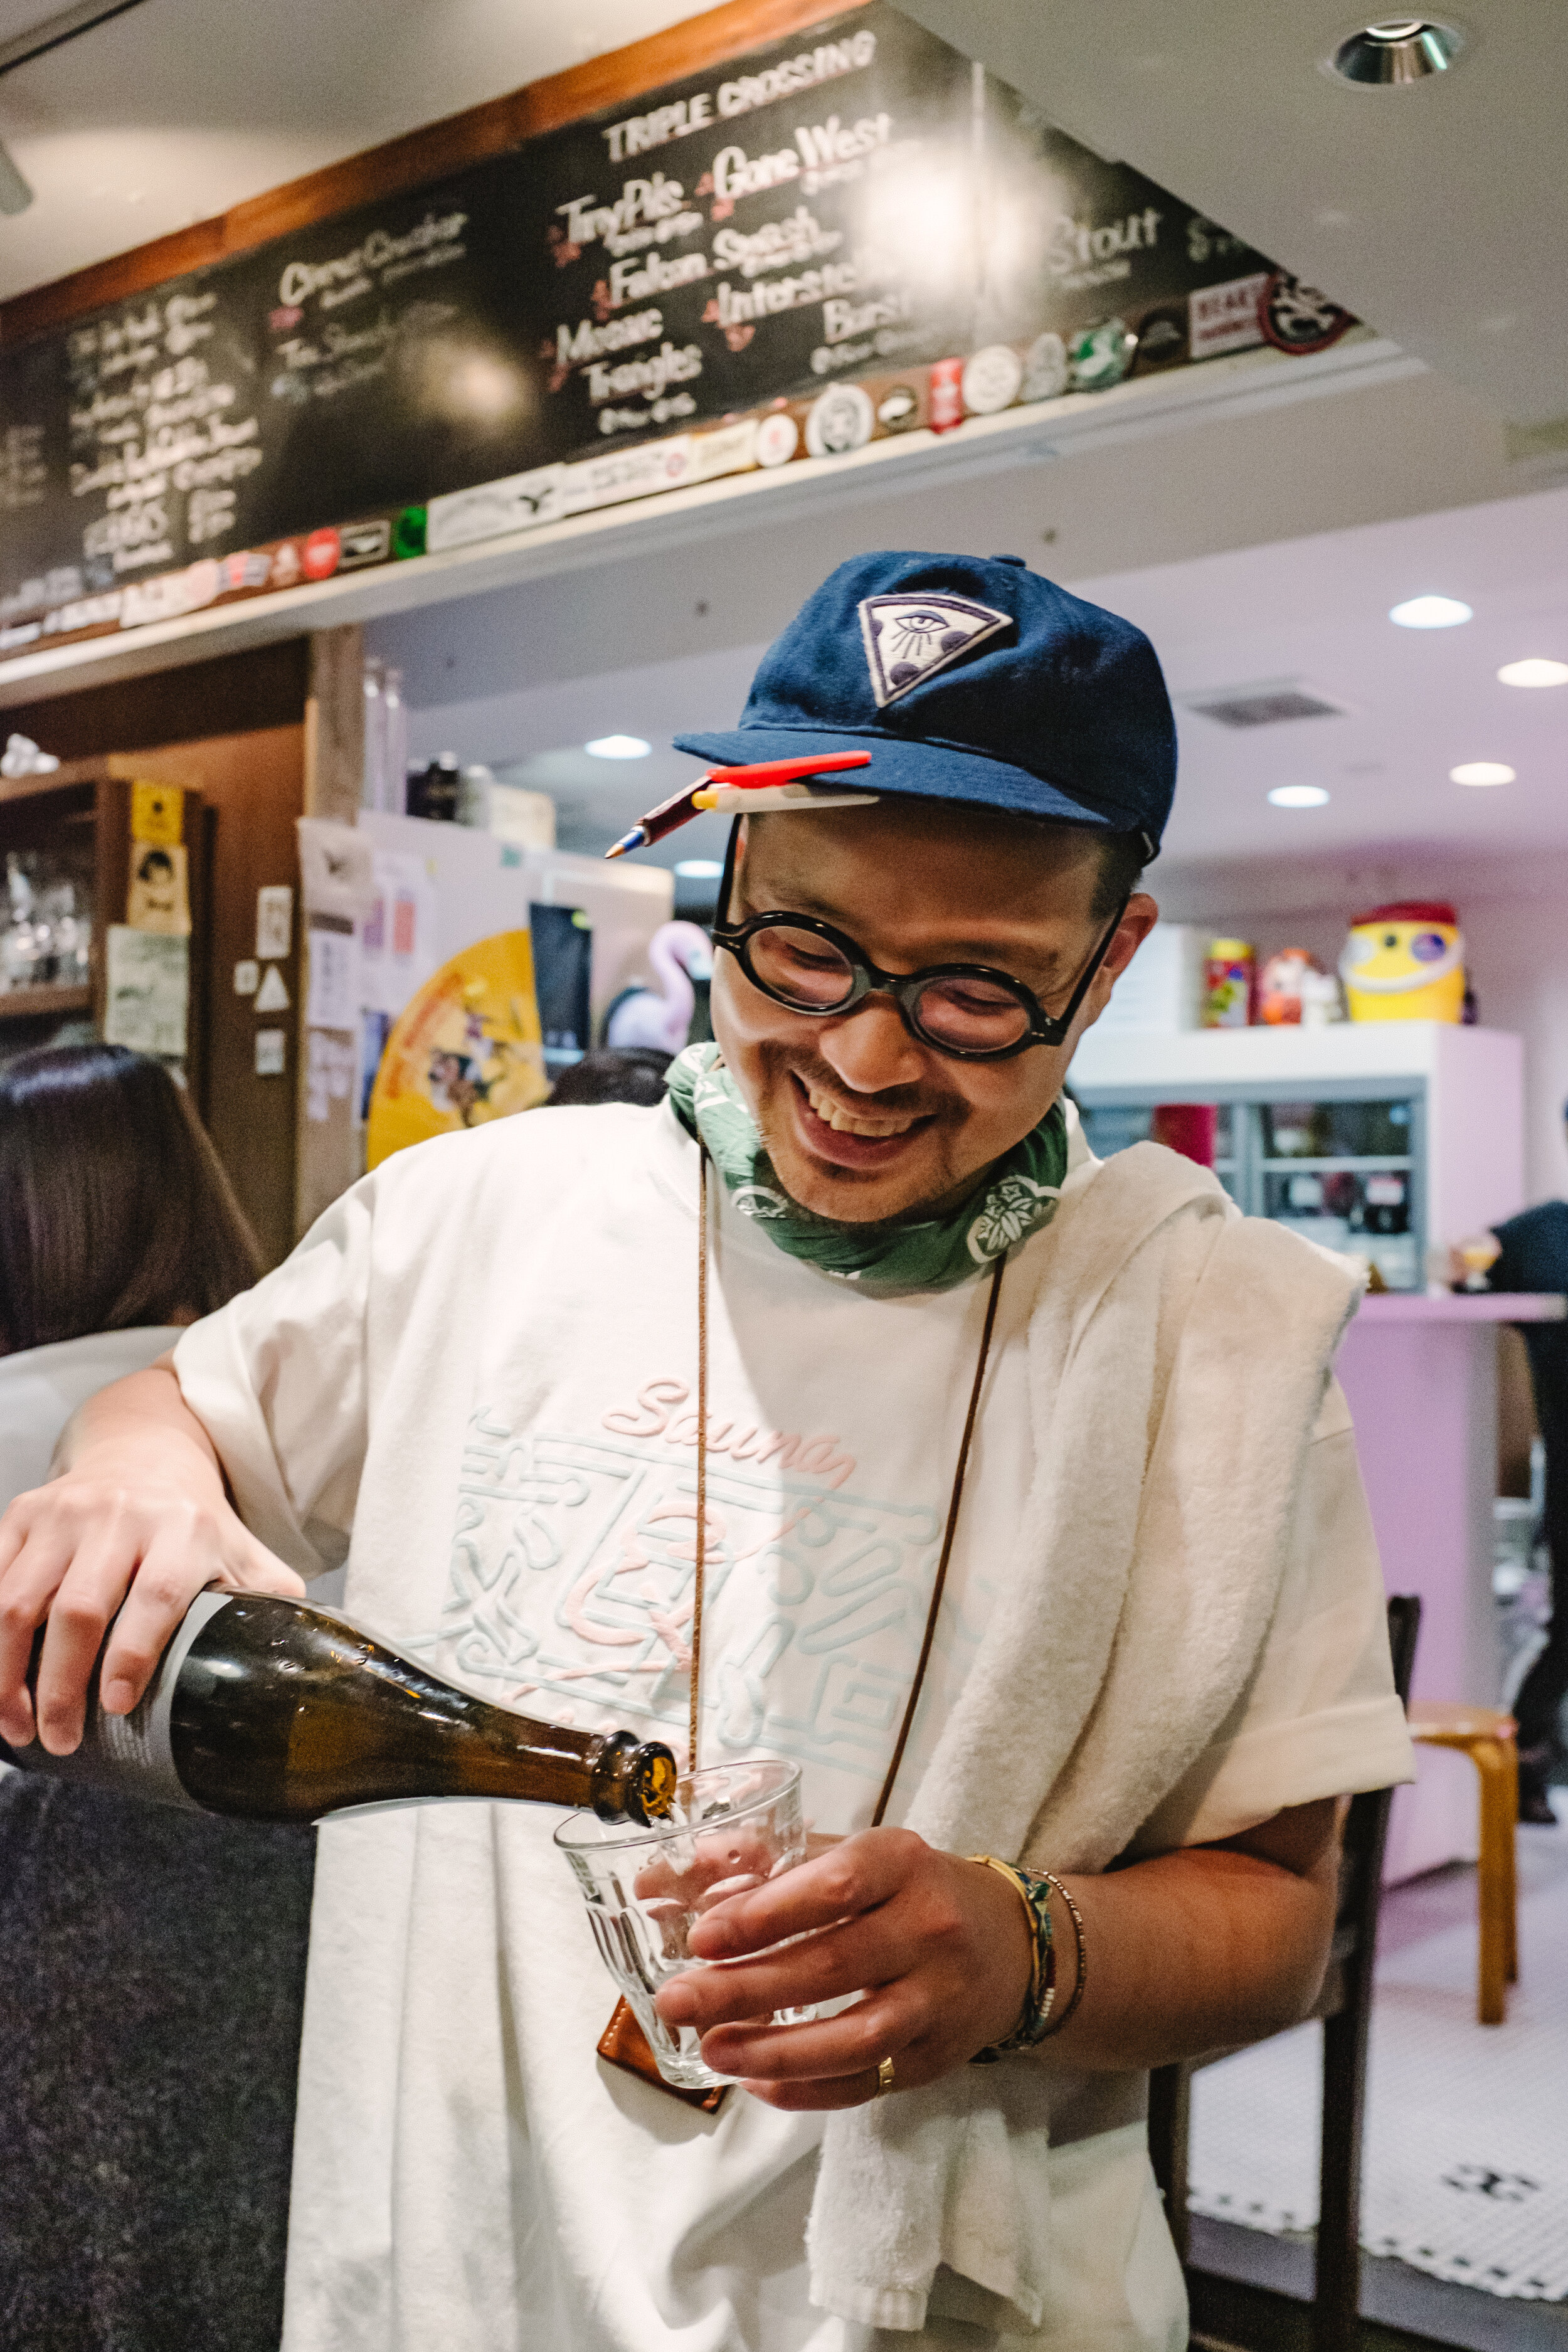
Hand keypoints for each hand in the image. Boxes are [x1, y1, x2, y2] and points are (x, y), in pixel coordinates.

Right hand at [0, 1441, 303, 1755]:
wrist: (144, 1453)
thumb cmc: (194, 1523)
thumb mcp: (240, 1551)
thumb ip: (269, 1601)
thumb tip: (306, 1665)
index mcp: (185, 1529)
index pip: (157, 1596)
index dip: (134, 1654)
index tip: (116, 1706)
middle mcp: (121, 1515)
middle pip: (79, 1609)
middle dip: (63, 1685)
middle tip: (60, 1740)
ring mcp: (65, 1513)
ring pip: (19, 1601)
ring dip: (8, 1674)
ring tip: (16, 1726)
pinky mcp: (22, 1514)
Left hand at [652, 1826, 1034, 2108]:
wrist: (1012, 1947)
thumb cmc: (912, 1892)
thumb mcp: (859, 1857)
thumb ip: (771, 1863)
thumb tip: (671, 1873)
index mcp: (903, 1863)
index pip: (835, 1887)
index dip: (766, 1913)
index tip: (702, 1936)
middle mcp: (929, 1929)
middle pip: (833, 1965)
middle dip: (745, 1988)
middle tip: (678, 2000)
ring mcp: (937, 1999)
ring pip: (854, 2036)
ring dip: (774, 2049)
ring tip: (711, 2050)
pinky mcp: (935, 2057)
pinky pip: (867, 2082)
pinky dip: (808, 2089)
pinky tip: (756, 2082)